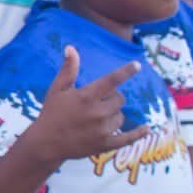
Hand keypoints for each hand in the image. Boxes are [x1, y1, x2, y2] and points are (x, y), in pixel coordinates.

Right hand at [22, 47, 147, 164]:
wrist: (46, 143)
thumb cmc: (51, 113)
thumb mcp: (57, 89)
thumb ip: (68, 69)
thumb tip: (71, 48)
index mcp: (86, 96)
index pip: (111, 80)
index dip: (126, 71)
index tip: (137, 65)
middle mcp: (97, 112)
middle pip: (120, 99)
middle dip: (112, 98)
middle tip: (98, 102)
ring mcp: (102, 130)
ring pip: (121, 116)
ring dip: (114, 114)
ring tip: (97, 118)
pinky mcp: (105, 144)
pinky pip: (128, 138)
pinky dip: (138, 133)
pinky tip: (146, 129)